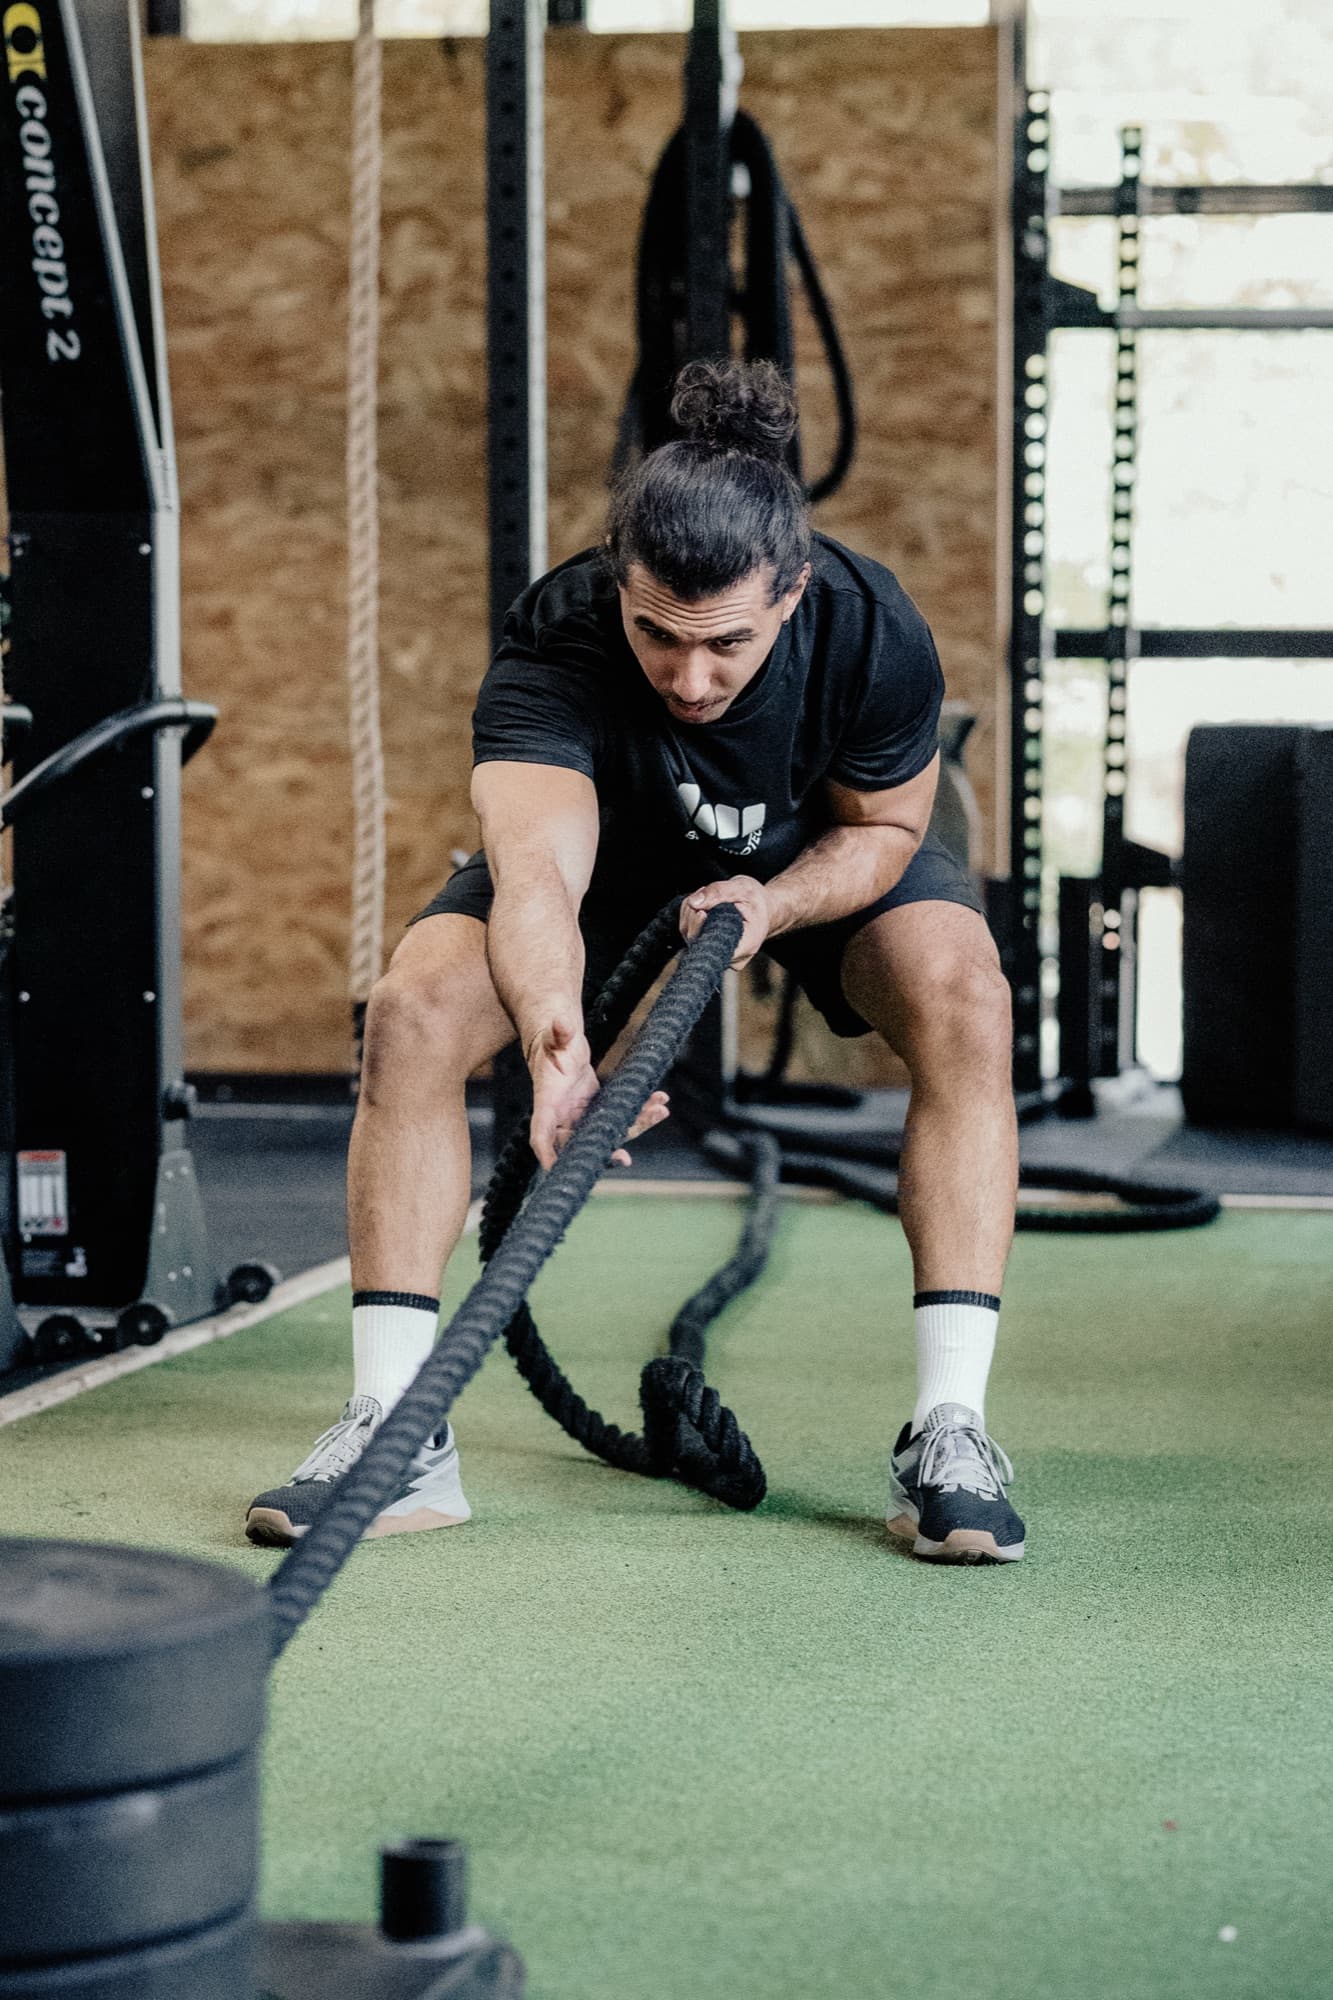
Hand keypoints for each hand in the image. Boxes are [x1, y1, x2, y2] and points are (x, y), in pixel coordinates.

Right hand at [525, 1012, 669, 1171]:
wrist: (560, 1045)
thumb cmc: (553, 1042)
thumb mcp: (555, 1036)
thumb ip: (558, 1032)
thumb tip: (560, 1022)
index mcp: (547, 1101)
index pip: (541, 1132)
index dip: (546, 1152)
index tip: (554, 1168)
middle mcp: (563, 1117)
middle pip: (581, 1143)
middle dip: (605, 1152)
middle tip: (625, 1159)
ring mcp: (581, 1118)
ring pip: (609, 1132)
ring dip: (637, 1126)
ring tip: (661, 1111)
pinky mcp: (597, 1113)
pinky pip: (620, 1119)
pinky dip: (641, 1112)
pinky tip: (661, 1100)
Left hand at [680, 877, 770, 969]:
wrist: (763, 909)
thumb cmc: (756, 900)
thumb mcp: (742, 887)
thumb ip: (718, 892)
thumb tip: (693, 902)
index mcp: (748, 944)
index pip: (713, 946)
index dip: (700, 928)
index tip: (702, 911)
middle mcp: (733, 957)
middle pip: (697, 942)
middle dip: (693, 915)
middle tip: (704, 896)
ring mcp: (721, 956)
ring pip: (690, 937)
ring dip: (691, 914)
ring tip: (707, 898)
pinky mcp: (711, 951)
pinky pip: (690, 935)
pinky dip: (691, 917)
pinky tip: (703, 906)